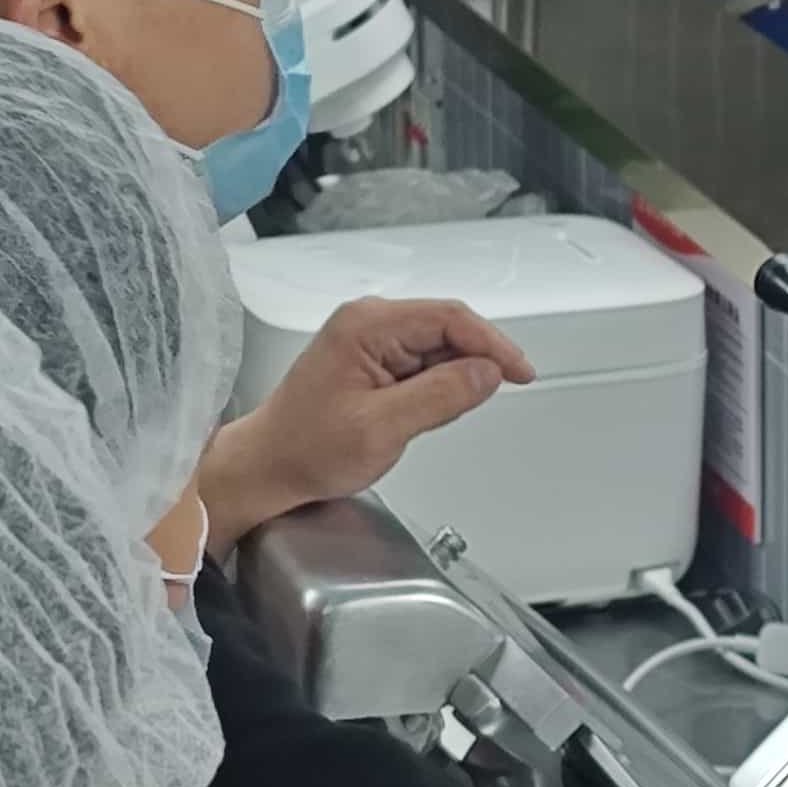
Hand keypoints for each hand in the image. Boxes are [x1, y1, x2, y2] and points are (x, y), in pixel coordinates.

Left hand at [199, 294, 534, 543]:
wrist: (267, 468)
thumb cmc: (304, 449)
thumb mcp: (381, 428)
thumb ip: (441, 395)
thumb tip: (487, 373)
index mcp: (366, 326)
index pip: (450, 318)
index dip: (493, 344)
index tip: (520, 371)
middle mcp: (368, 323)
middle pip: (448, 329)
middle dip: (473, 364)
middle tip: (483, 401)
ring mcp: (369, 339)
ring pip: (439, 348)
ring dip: (451, 381)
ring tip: (423, 420)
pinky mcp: (372, 359)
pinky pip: (423, 364)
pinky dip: (435, 388)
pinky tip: (416, 415)